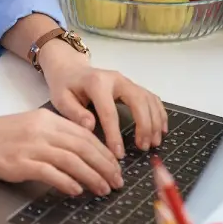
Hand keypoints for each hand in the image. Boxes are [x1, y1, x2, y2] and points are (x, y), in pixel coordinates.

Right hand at [0, 105, 123, 197]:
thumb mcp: (30, 127)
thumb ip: (54, 137)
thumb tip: (83, 157)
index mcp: (47, 119)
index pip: (85, 134)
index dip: (104, 151)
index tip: (116, 166)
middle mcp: (41, 130)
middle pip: (83, 147)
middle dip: (105, 166)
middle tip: (117, 181)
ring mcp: (30, 146)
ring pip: (72, 160)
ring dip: (92, 177)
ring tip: (103, 189)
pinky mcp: (19, 163)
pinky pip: (50, 173)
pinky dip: (67, 182)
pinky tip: (77, 190)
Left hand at [38, 40, 166, 158]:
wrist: (71, 70)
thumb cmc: (65, 87)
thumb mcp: (61, 99)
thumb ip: (74, 113)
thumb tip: (90, 127)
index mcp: (96, 83)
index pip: (109, 111)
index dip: (114, 134)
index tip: (118, 153)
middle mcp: (116, 79)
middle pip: (137, 101)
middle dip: (144, 125)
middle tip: (143, 147)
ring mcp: (127, 81)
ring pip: (148, 99)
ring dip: (154, 121)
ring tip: (153, 143)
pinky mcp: (133, 85)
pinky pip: (152, 98)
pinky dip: (159, 113)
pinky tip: (161, 129)